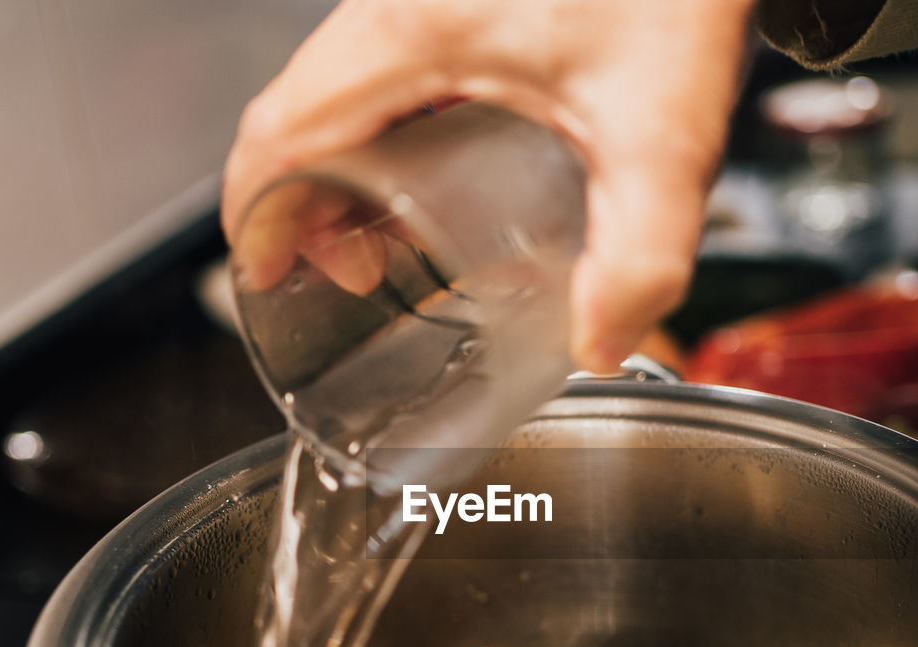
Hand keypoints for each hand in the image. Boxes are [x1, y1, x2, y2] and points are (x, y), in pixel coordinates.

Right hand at [222, 0, 755, 372]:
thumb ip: (638, 255)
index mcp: (413, 35)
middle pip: (301, 113)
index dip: (256, 212)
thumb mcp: (661, 134)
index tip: (262, 271)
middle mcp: (401, 5)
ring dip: (344, 171)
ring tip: (390, 240)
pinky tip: (434, 174)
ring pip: (342, 91)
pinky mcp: (461, 0)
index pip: (280, 126)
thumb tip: (598, 341)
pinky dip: (384, 135)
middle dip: (306, 207)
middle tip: (356, 274)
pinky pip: (388, 72)